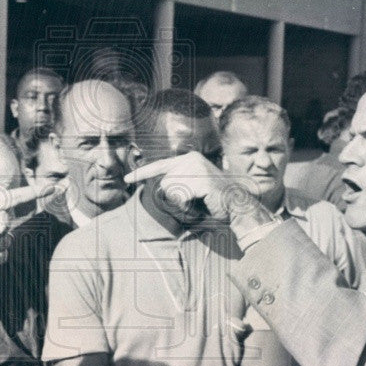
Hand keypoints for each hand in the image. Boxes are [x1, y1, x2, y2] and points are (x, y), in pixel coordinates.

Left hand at [124, 151, 260, 223]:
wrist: (238, 206)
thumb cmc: (215, 201)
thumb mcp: (192, 189)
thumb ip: (176, 185)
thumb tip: (161, 186)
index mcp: (189, 159)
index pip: (160, 165)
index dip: (142, 173)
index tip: (127, 179)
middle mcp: (191, 159)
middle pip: (164, 183)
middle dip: (175, 198)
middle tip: (195, 201)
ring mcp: (197, 168)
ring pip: (171, 191)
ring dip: (182, 203)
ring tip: (199, 202)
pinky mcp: (201, 180)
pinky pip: (181, 197)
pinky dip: (188, 206)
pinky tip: (202, 203)